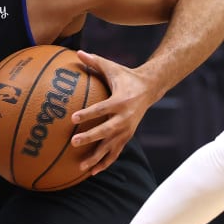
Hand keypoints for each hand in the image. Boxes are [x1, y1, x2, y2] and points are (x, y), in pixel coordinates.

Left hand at [68, 51, 155, 177]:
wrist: (150, 89)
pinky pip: (115, 153)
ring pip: (110, 146)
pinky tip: (92, 172)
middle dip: (90, 137)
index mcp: (120, 101)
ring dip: (96, 157)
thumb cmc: (126, 76)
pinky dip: (105, 162)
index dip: (87, 114)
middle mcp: (125, 118)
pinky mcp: (127, 137)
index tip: (73, 118)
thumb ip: (94, 61)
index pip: (101, 109)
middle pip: (106, 130)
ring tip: (81, 166)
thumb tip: (77, 51)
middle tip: (73, 142)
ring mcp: (127, 130)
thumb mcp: (112, 67)